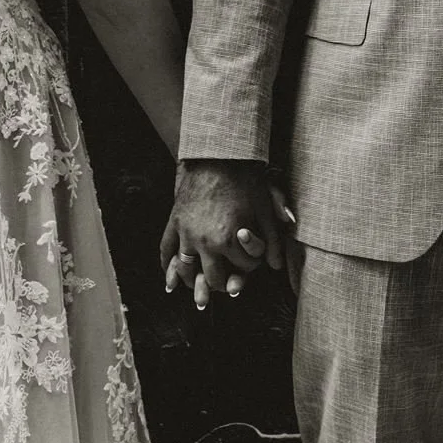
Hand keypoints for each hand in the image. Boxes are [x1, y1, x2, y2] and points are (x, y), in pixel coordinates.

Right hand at [158, 159, 287, 308]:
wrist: (216, 155)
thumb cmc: (244, 180)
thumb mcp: (264, 208)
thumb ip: (272, 240)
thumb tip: (276, 265)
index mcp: (228, 239)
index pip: (243, 267)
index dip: (252, 265)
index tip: (254, 259)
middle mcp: (204, 241)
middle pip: (212, 278)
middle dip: (223, 283)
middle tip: (227, 284)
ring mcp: (185, 232)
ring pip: (185, 269)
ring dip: (193, 282)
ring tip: (198, 288)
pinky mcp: (174, 221)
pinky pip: (166, 248)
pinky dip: (167, 265)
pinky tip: (170, 275)